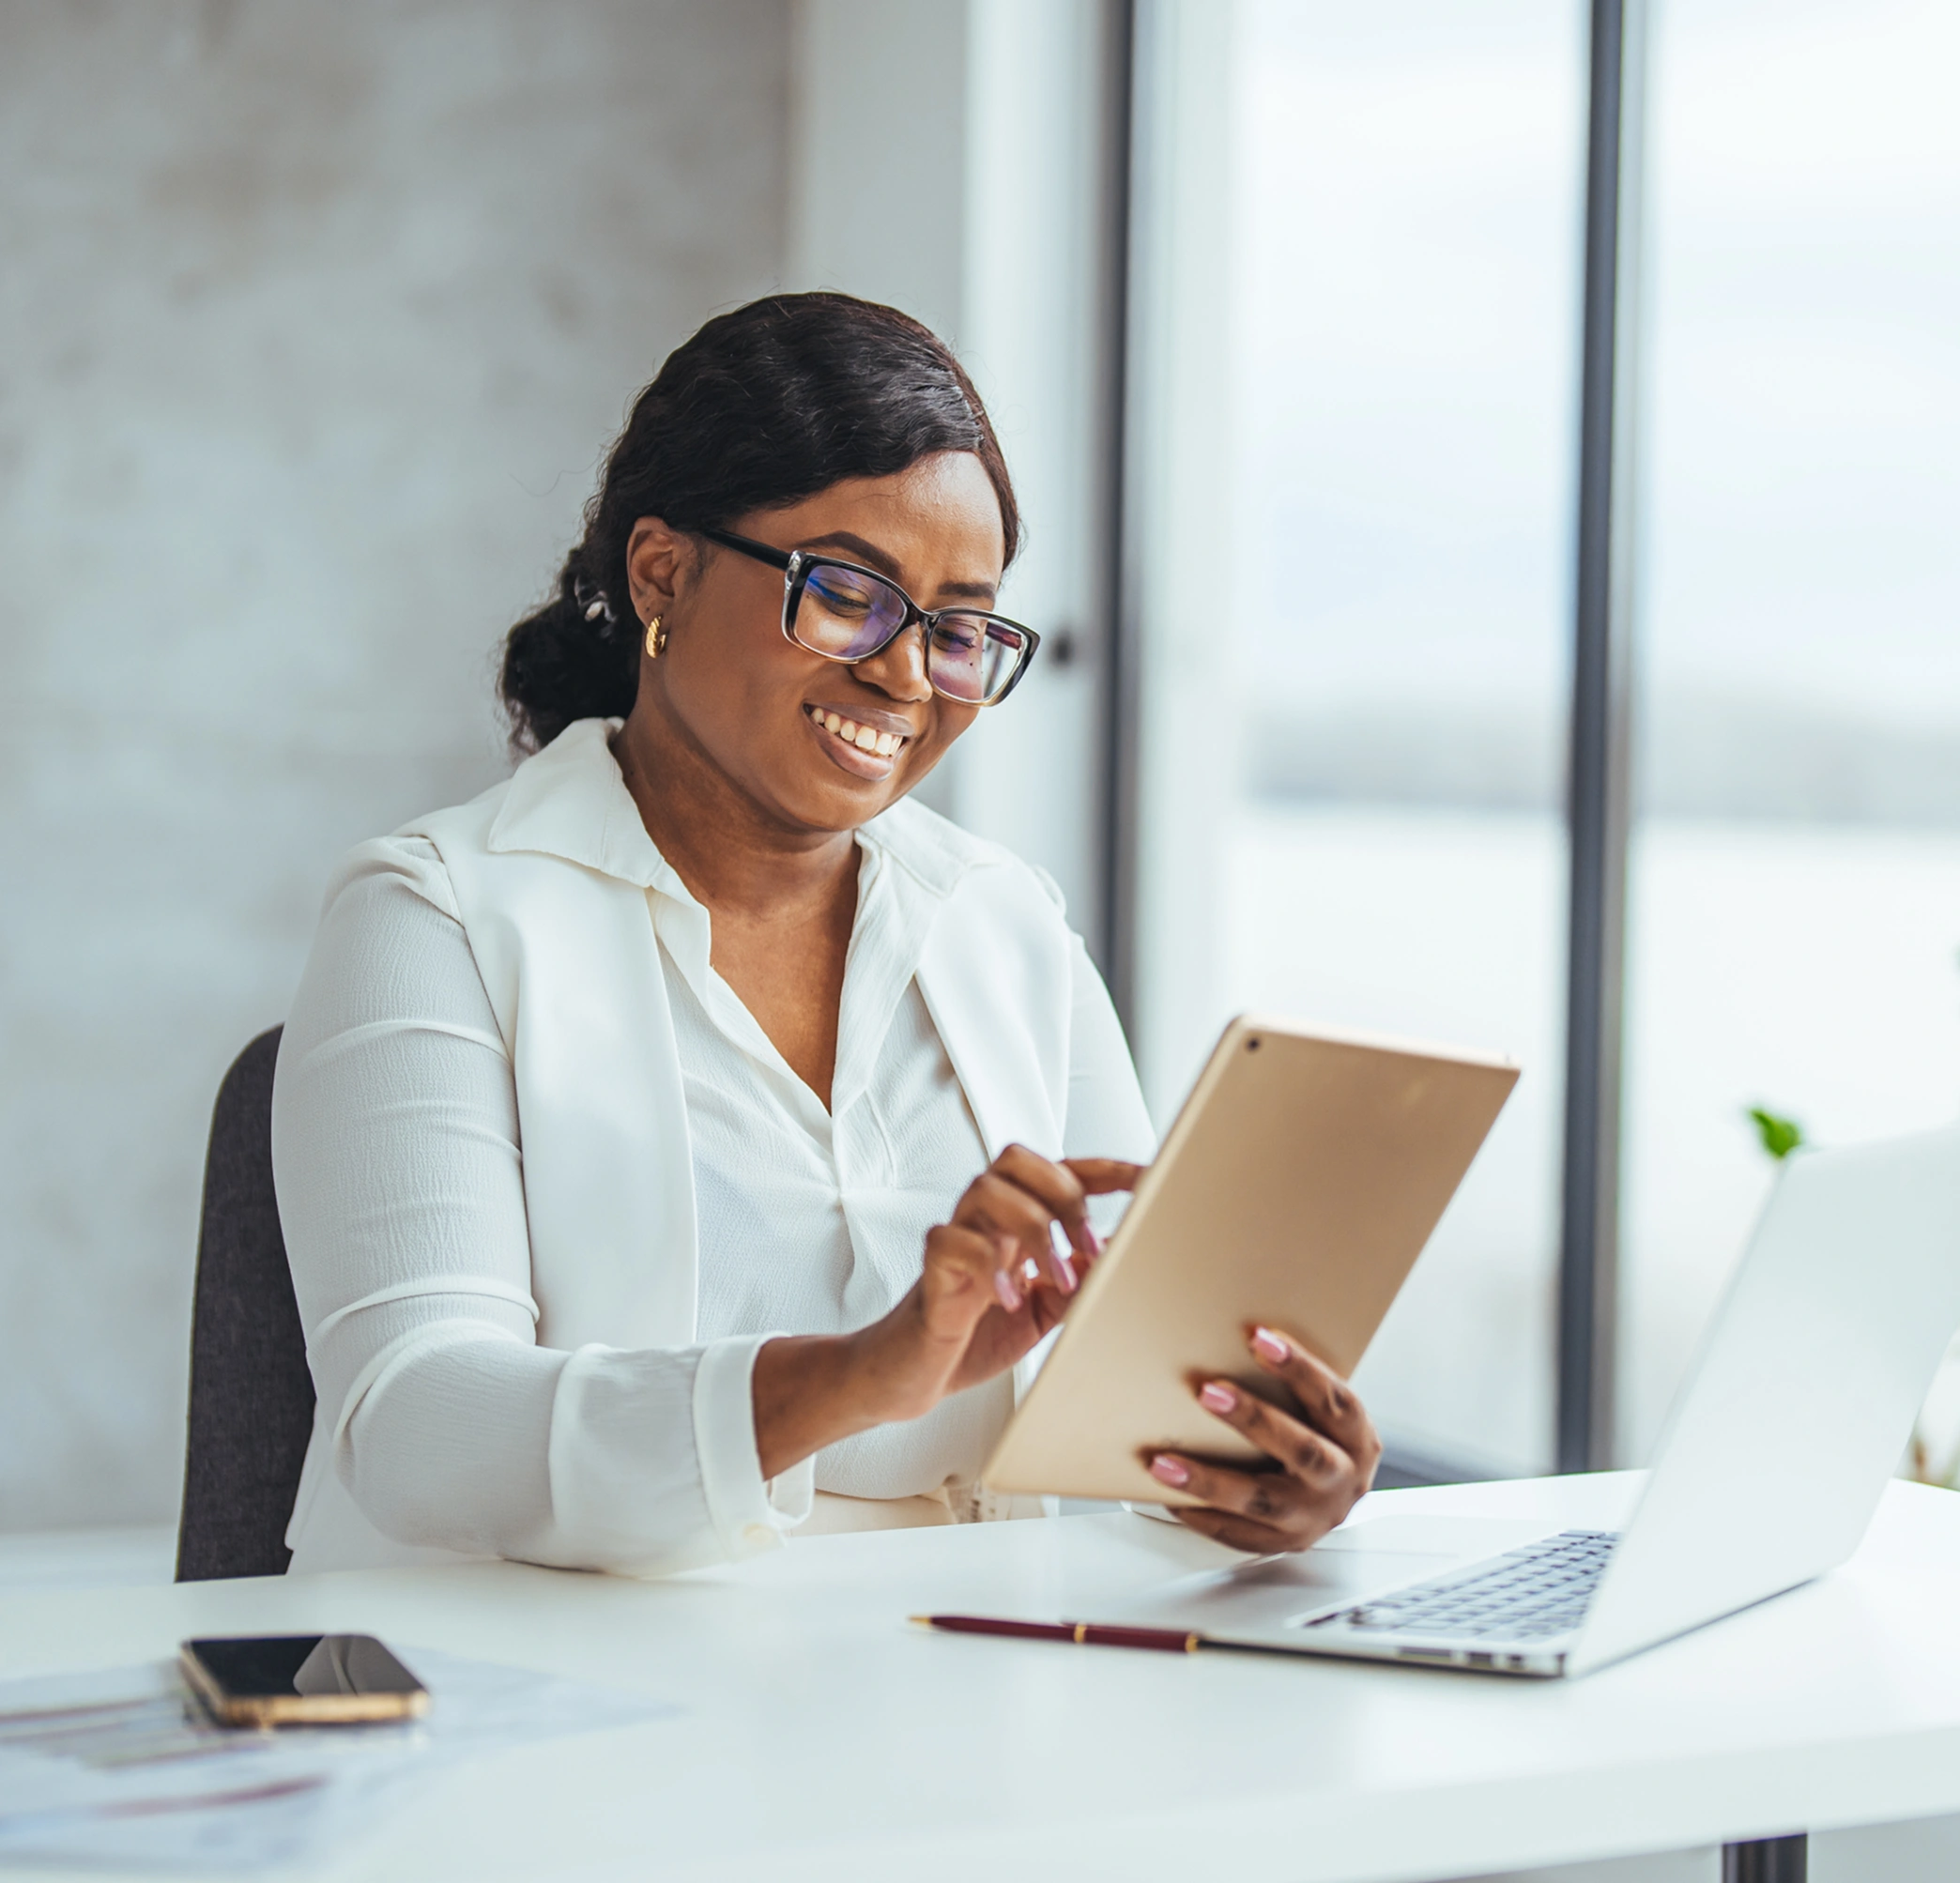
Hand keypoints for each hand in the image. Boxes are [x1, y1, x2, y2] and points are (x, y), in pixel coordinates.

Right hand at [751, 1147, 1142, 1478]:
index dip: (1107, 1171)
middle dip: (1062, 1190)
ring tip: (1053, 1276)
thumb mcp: (1045, 1312)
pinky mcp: (930, 1273)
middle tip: (1085, 1241)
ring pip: (985, 1188)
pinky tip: (1005, 1299)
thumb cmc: (976, 1336)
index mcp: (1018, 1223)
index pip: (1062, 1174)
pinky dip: (987, 1265)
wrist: (913, 1376)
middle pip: (1016, 1158)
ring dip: (1032, 1228)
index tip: (1149, 1178)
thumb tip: (1115, 1256)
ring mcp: (956, 1242)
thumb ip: (1078, 1284)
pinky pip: (949, 1241)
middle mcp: (985, 1221)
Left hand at [1146, 1326, 1380, 1553]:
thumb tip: (1238, 1336)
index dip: (1300, 1368)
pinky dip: (1201, 1514)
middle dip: (1253, 1420)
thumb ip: (1296, 1386)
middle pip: (1302, 1450)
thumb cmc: (1320, 1437)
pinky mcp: (1283, 1543)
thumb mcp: (1323, 1412)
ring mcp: (1313, 1517)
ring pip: (1260, 1500)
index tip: (1259, 1338)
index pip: (1334, 1399)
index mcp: (1357, 1438)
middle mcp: (1342, 1481)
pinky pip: (1237, 1533)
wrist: (1336, 1498)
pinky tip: (1170, 1496)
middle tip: (1208, 1392)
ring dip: (1208, 1480)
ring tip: (1164, 1462)